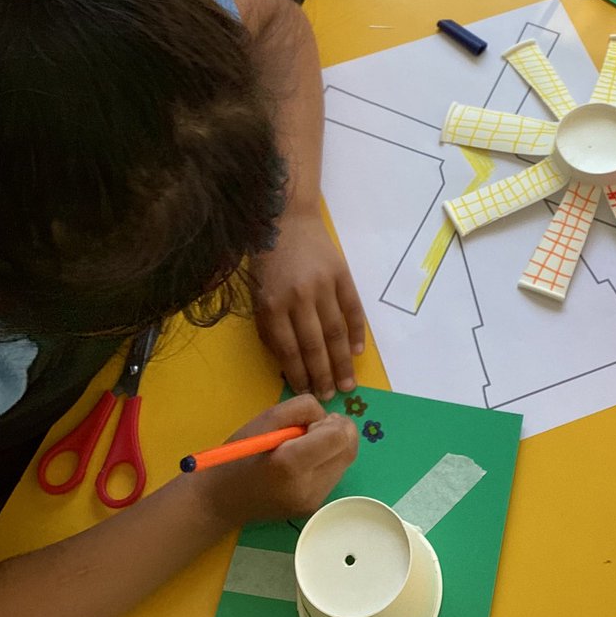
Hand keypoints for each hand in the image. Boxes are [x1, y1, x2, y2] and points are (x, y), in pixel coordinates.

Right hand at [196, 394, 358, 525]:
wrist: (222, 500)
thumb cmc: (239, 454)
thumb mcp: (266, 418)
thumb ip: (303, 409)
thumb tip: (330, 419)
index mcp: (291, 464)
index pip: (338, 436)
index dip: (330, 422)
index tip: (309, 423)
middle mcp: (308, 488)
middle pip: (349, 448)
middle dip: (337, 431)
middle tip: (310, 430)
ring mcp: (313, 502)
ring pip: (346, 461)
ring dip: (333, 446)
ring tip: (304, 447)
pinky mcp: (315, 507)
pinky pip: (335, 474)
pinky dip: (327, 461)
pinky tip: (303, 462)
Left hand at [250, 210, 365, 400]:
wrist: (286, 219)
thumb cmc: (268, 262)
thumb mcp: (258, 295)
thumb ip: (271, 328)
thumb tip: (289, 363)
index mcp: (273, 304)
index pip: (289, 349)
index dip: (298, 374)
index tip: (305, 393)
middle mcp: (299, 297)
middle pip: (314, 345)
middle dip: (323, 375)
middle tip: (330, 396)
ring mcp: (323, 285)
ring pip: (336, 332)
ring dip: (342, 361)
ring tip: (347, 383)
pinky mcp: (342, 274)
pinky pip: (352, 309)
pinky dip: (356, 332)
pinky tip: (357, 351)